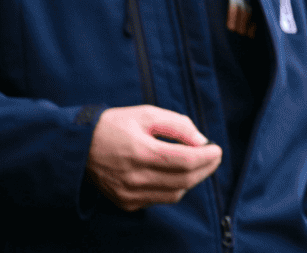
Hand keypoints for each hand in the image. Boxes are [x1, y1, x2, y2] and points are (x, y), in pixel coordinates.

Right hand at [86, 106, 221, 210]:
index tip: (217, 149)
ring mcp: (129, 193)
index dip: (208, 157)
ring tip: (197, 163)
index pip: (185, 161)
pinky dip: (174, 187)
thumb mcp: (148, 114)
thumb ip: (179, 126)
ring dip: (192, 179)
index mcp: (140, 152)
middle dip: (206, 168)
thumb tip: (203, 142)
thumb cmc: (116, 126)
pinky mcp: (126, 202)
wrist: (79, 147)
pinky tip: (175, 173)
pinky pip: (160, 199)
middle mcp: (134, 177)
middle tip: (214, 156)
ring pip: (175, 193)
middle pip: (184, 179)